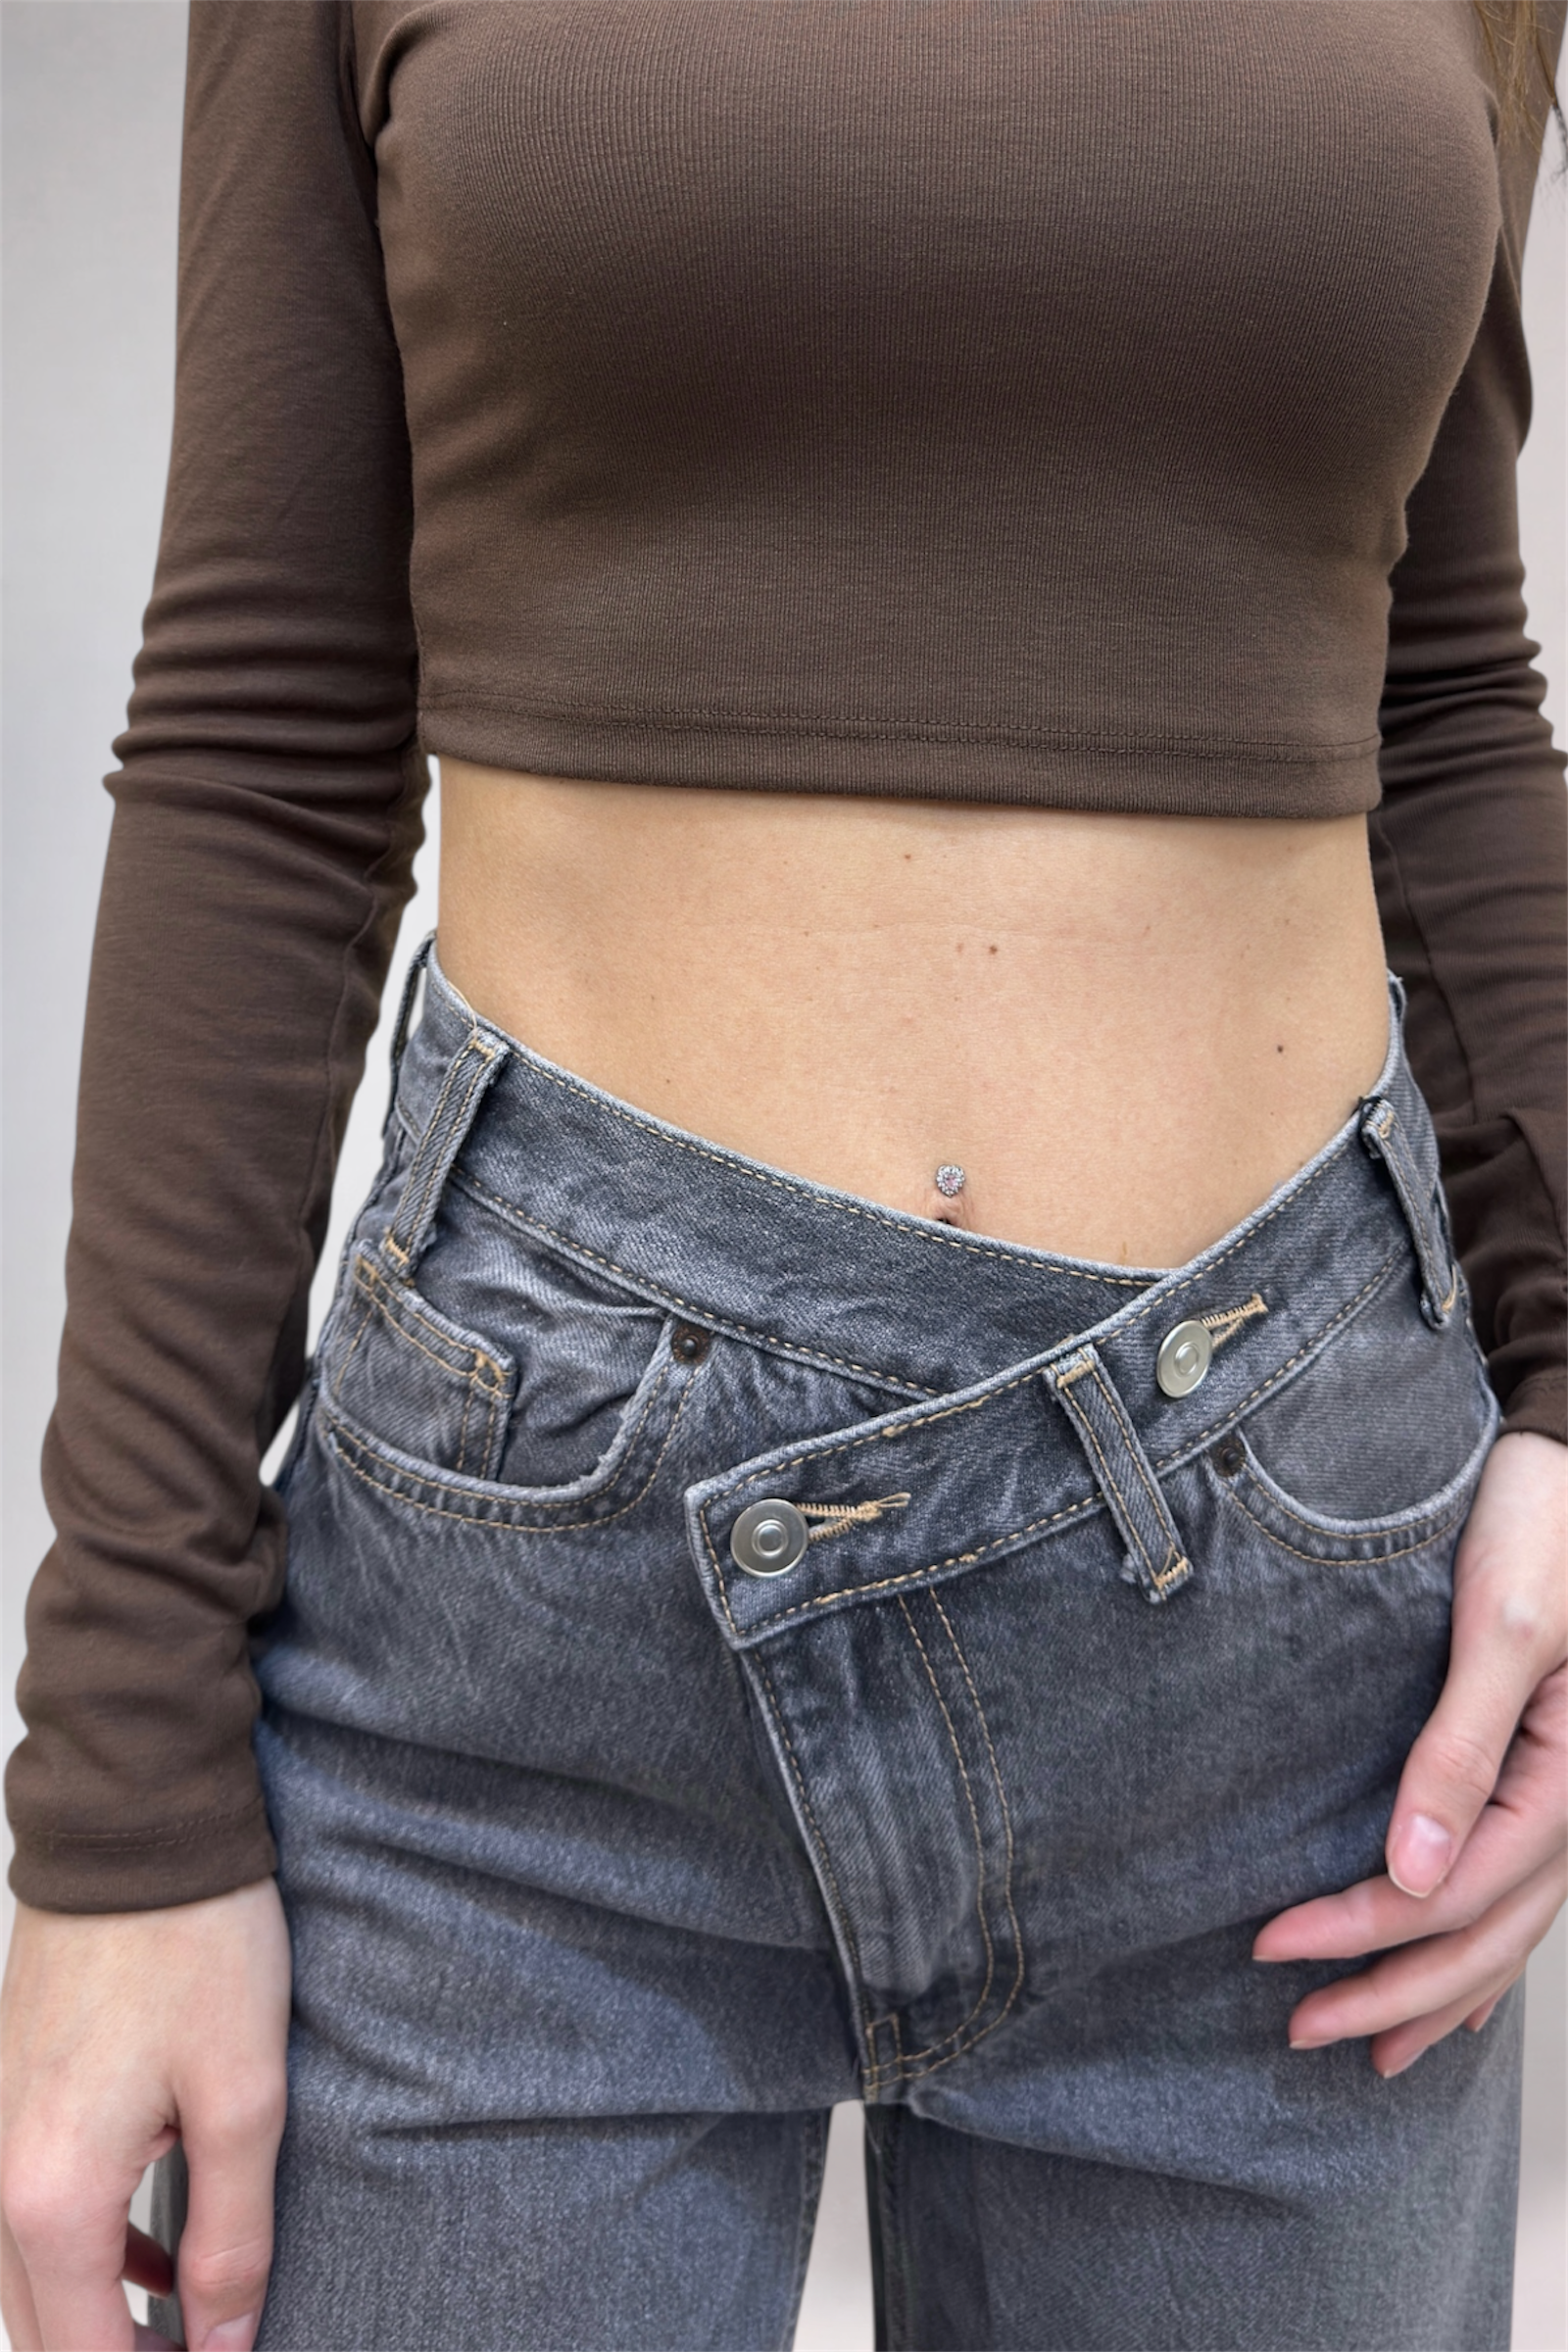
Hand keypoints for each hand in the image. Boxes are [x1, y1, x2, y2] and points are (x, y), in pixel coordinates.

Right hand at [0, 1879, 289, 2351]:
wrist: (136, 1824)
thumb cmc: (196, 1943)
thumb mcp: (243, 2097)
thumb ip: (231, 2236)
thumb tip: (223, 2339)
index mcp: (53, 2195)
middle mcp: (1, 2175)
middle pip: (42, 2330)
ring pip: (34, 2272)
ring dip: (100, 2313)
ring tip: (189, 2323)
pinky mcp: (11, 2091)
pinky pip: (33, 2206)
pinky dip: (87, 2249)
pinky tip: (159, 2245)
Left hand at [1254, 1428, 1567, 2074]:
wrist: (1567, 1460)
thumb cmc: (1540, 1522)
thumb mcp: (1503, 1624)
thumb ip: (1460, 1744)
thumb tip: (1409, 1870)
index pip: (1457, 1890)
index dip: (1364, 1932)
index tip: (1270, 1944)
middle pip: (1482, 1934)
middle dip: (1392, 1993)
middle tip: (1297, 2030)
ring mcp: (1560, 1792)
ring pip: (1504, 1928)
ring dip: (1433, 1994)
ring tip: (1366, 2048)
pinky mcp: (1539, 1771)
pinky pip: (1516, 1889)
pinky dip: (1476, 1951)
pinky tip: (1447, 1992)